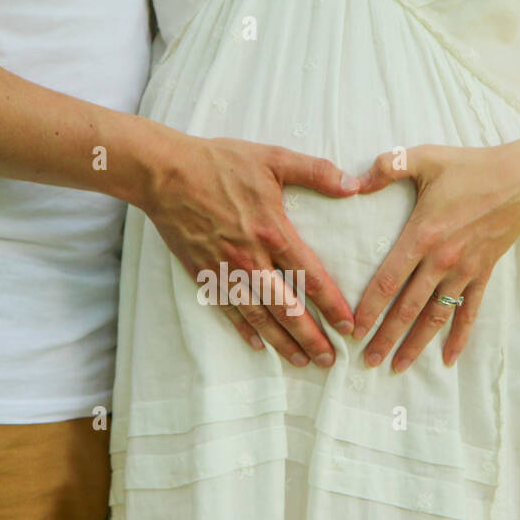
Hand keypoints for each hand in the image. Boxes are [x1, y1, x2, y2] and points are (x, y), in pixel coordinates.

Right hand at [140, 135, 358, 367]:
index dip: (332, 305)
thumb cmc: (220, 162)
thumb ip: (317, 172)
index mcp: (273, 232)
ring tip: (302, 360)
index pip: (311, 278)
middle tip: (329, 360)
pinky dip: (245, 329)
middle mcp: (251, 258)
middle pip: (287, 308)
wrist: (166, 173)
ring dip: (282, 342)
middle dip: (311, 337)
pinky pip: (228, 309)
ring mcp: (226, 270)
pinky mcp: (204, 273)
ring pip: (260, 315)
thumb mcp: (273, 158)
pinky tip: (259, 345)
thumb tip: (354, 184)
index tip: (348, 326)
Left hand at [352, 142, 519, 371]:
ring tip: (397, 367)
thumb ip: (386, 168)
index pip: (388, 280)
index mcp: (422, 236)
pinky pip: (469, 311)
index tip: (352, 329)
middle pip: (407, 308)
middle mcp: (441, 261)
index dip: (368, 308)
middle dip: (385, 337)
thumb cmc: (471, 167)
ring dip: (415, 345)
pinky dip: (460, 337)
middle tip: (366, 361)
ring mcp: (464, 271)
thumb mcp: (424, 158)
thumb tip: (353, 182)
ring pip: (435, 316)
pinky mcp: (482, 274)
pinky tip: (448, 359)